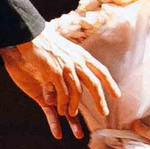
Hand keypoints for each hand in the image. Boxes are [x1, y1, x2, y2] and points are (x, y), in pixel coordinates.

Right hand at [0, 25, 121, 138]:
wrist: (32, 34)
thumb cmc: (48, 41)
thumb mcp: (68, 48)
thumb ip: (77, 58)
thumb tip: (83, 66)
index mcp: (82, 55)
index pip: (101, 71)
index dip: (110, 84)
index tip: (117, 95)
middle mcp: (78, 61)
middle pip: (94, 84)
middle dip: (100, 100)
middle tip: (104, 112)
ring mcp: (66, 67)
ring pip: (77, 92)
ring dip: (75, 105)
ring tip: (72, 114)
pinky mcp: (54, 72)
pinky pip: (62, 93)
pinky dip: (62, 104)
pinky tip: (60, 110)